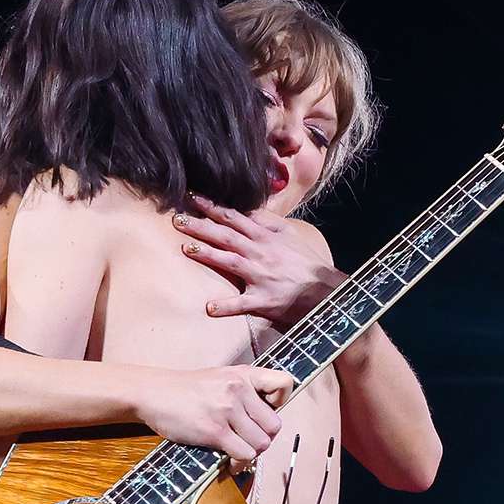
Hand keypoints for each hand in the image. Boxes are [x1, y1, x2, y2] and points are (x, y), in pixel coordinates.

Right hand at [134, 365, 292, 461]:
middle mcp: (239, 389)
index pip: (285, 383)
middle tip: (247, 440)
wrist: (153, 393)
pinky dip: (239, 464)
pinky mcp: (215, 431)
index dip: (280, 402)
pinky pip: (244, 455)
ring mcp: (227, 410)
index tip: (264, 411)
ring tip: (237, 453)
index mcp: (243, 374)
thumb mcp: (220, 378)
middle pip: (274, 425)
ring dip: (251, 454)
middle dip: (263, 438)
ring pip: (261, 443)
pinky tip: (230, 462)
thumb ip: (244, 391)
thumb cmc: (186, 390)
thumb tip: (265, 419)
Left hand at [173, 194, 343, 327]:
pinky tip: (209, 307)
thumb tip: (249, 210)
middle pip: (226, 235)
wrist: (327, 290)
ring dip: (206, 254)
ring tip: (185, 247)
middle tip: (176, 218)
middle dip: (200, 225)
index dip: (212, 206)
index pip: (235, 217)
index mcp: (266, 236)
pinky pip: (242, 303)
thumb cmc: (306, 263)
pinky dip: (226, 306)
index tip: (191, 197)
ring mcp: (261, 276)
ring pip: (229, 261)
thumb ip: (269, 223)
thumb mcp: (290, 235)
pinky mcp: (264, 299)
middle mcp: (260, 252)